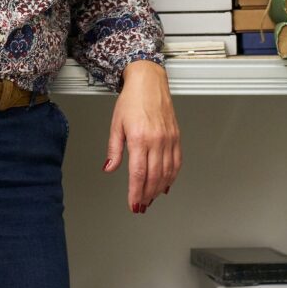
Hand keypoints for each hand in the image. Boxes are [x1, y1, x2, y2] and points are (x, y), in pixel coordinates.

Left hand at [103, 60, 181, 213]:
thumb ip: (114, 149)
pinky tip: (166, 184)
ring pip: (167, 172)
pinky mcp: (176, 137)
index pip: (138, 174)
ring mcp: (169, 139)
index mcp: (139, 138)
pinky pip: (177, 162)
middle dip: (147, 195)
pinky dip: (172, 176)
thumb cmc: (132, 99)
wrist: (149, 82)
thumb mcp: (116, 124)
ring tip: (151, 198)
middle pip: (154, 177)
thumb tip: (109, 168)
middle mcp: (157, 140)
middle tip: (141, 206)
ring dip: (159, 189)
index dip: (136, 193)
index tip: (133, 204)